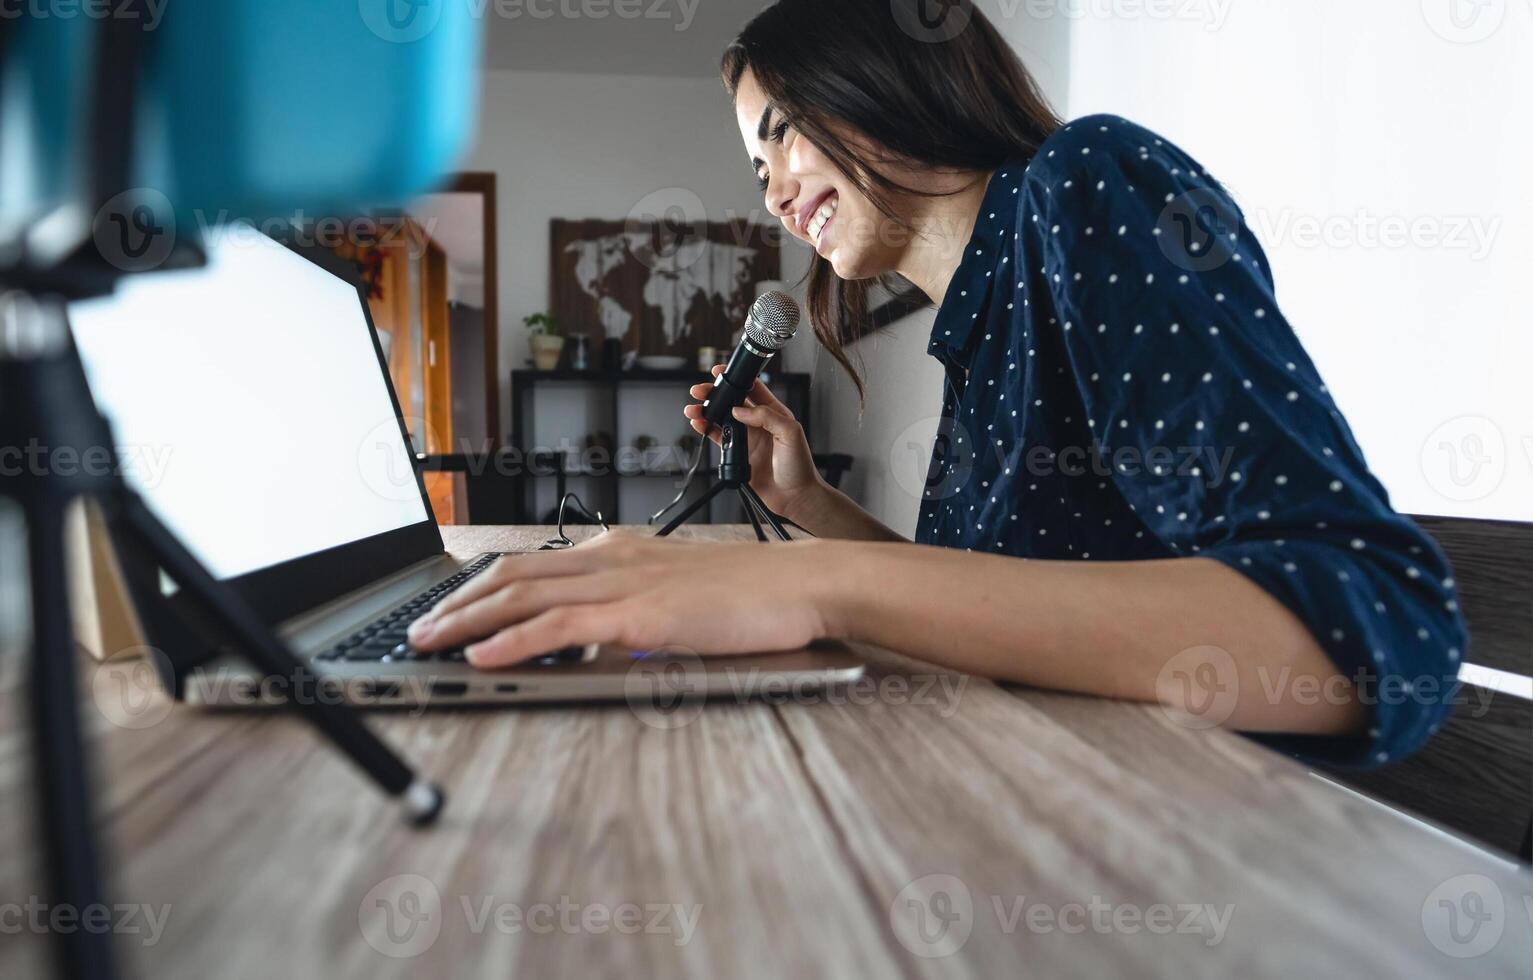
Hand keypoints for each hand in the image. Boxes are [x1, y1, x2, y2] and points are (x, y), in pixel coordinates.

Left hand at [406, 530, 837, 667]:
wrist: (802, 584)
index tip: (449, 609)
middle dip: (456, 605)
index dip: (481, 588)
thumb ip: (638, 605)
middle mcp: (612, 559)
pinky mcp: (638, 614)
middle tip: (418, 630)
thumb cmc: (753, 594)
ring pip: (523, 597)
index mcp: (621, 552)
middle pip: (512, 576)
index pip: (533, 566)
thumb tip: (602, 631)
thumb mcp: (682, 593)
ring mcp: (623, 584)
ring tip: (428, 644)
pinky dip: (512, 641)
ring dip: (466, 622)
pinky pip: (559, 626)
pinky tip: (482, 656)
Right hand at [684, 366, 826, 520]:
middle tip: (700, 390)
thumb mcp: (790, 433)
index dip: (737, 377)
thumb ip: (766, 416)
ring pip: (721, 419)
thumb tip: (739, 410)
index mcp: (773, 412)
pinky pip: (718, 438)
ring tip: (693, 408)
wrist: (795, 497)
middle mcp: (758, 423)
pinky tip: (698, 424)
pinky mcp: (738, 454)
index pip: (752, 388)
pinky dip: (706, 430)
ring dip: (706, 411)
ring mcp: (747, 438)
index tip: (721, 372)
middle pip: (732, 401)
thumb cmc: (799, 466)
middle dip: (715, 393)